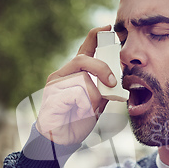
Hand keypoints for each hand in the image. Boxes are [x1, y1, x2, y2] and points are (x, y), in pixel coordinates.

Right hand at [36, 26, 117, 144]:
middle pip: (83, 59)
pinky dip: (84, 105)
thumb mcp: (97, 102)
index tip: (108, 28)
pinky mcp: (52, 97)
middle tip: (112, 83)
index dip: (95, 36)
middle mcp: (62, 75)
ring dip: (93, 97)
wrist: (61, 139)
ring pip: (82, 79)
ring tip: (89, 109)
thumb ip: (104, 89)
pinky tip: (80, 112)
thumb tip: (116, 78)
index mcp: (74, 73)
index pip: (84, 49)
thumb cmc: (78, 119)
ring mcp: (55, 85)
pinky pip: (75, 94)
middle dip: (102, 69)